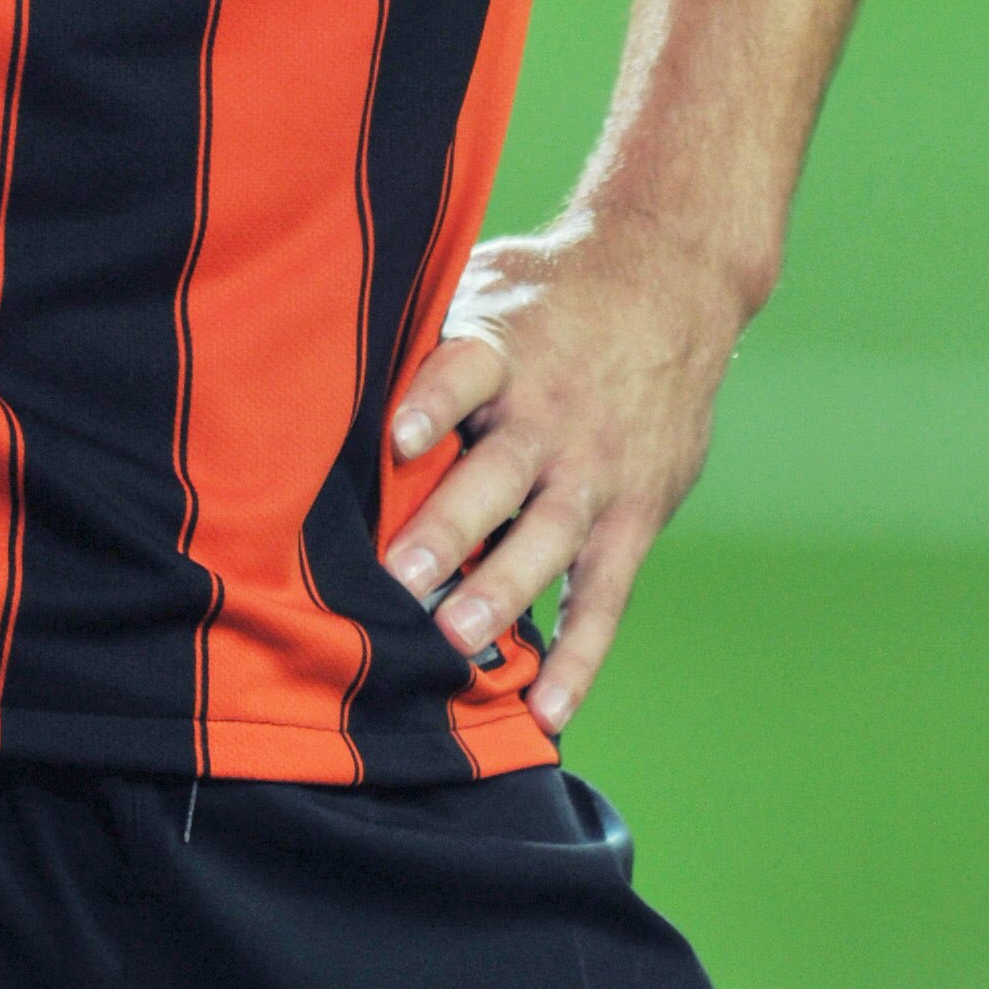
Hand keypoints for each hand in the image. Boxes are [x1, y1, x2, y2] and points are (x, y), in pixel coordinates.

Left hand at [382, 213, 747, 735]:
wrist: (671, 280)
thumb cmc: (550, 291)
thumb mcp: (489, 280)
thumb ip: (426, 326)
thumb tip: (317, 344)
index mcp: (509, 346)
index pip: (467, 368)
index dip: (433, 400)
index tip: (397, 438)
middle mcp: (553, 413)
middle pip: (502, 472)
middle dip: (452, 526)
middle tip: (403, 578)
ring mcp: (597, 469)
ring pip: (550, 537)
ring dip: (504, 590)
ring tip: (457, 641)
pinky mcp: (635, 514)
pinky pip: (606, 593)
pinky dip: (581, 655)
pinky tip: (547, 708)